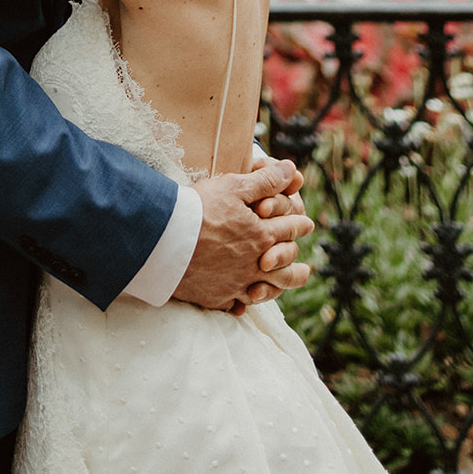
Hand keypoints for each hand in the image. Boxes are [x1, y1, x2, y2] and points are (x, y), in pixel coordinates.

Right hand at [172, 158, 313, 313]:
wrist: (165, 240)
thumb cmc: (199, 208)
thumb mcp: (234, 186)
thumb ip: (266, 180)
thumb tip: (292, 170)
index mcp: (262, 236)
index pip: (289, 229)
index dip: (300, 223)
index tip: (307, 224)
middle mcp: (254, 264)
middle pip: (286, 267)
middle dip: (296, 263)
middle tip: (305, 267)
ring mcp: (236, 284)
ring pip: (266, 290)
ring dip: (278, 288)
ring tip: (280, 288)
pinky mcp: (216, 297)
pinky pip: (236, 304)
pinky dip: (243, 302)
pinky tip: (244, 302)